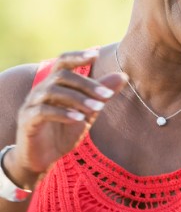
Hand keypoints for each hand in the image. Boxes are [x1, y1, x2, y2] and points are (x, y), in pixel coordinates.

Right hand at [4, 50, 126, 188]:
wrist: (44, 158)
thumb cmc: (65, 130)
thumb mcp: (88, 111)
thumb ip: (102, 94)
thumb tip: (123, 76)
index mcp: (55, 84)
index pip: (63, 61)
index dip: (78, 55)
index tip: (97, 53)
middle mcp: (41, 89)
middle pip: (62, 75)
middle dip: (87, 84)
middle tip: (108, 96)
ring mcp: (31, 104)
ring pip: (53, 91)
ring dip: (78, 98)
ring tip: (97, 108)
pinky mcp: (27, 121)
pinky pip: (43, 111)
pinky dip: (63, 113)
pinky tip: (79, 118)